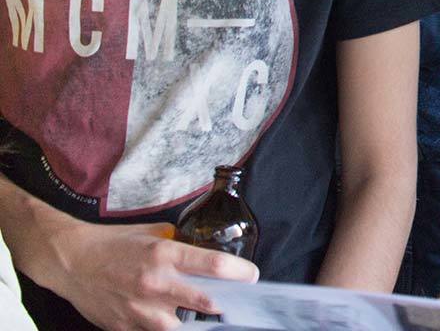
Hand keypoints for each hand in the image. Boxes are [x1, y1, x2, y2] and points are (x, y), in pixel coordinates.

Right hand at [46, 219, 257, 330]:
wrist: (71, 261)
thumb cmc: (114, 243)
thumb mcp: (154, 233)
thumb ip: (181, 244)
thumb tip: (204, 252)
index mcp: (165, 254)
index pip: (216, 266)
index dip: (241, 273)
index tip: (252, 276)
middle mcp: (156, 283)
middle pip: (208, 303)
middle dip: (226, 303)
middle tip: (235, 301)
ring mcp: (140, 310)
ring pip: (182, 328)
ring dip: (195, 323)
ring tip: (202, 315)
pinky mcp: (125, 327)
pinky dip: (166, 327)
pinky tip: (170, 320)